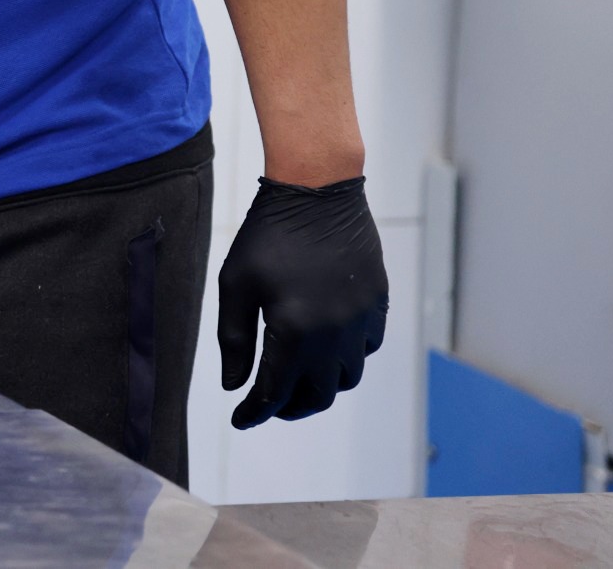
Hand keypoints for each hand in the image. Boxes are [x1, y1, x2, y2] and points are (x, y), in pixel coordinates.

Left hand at [217, 175, 389, 427]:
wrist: (317, 192)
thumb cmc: (267, 235)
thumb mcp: (236, 284)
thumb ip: (234, 340)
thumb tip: (235, 387)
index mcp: (294, 331)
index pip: (275, 392)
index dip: (255, 412)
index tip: (240, 420)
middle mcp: (335, 334)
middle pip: (317, 395)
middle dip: (289, 406)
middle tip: (268, 404)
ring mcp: (362, 321)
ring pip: (346, 377)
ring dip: (321, 386)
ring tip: (297, 379)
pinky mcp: (378, 305)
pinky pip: (366, 349)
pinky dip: (346, 359)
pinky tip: (325, 347)